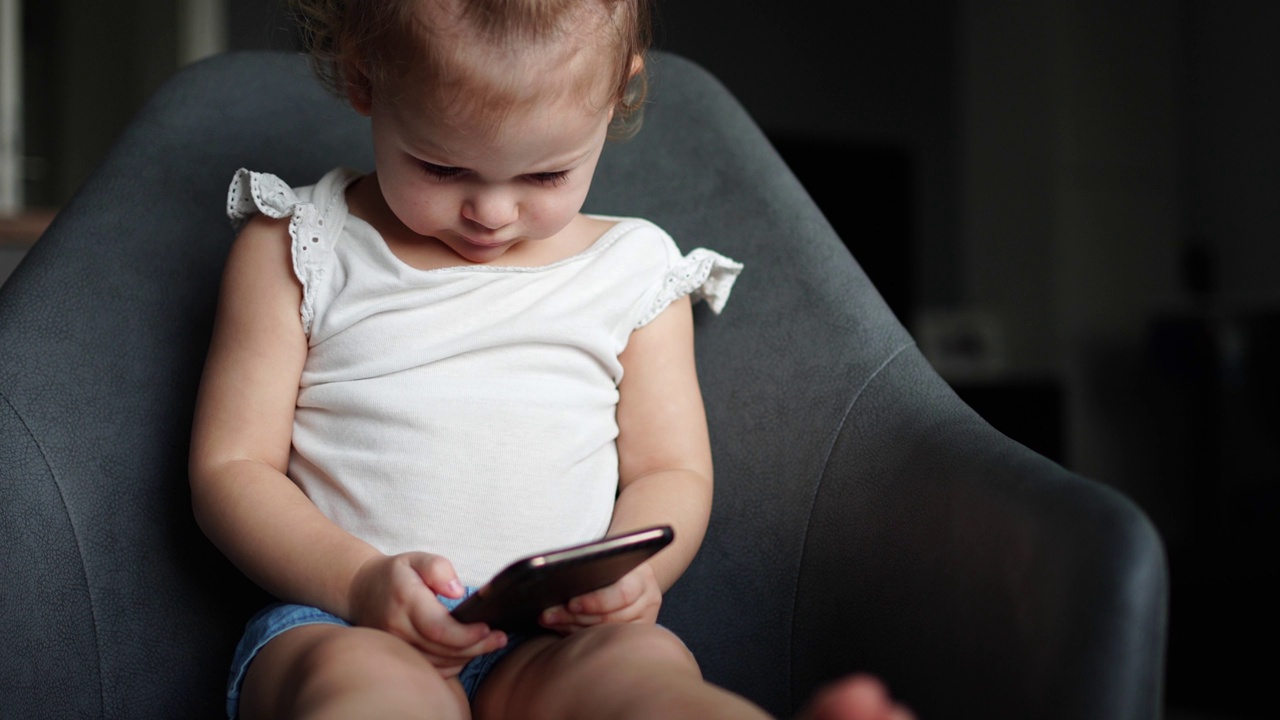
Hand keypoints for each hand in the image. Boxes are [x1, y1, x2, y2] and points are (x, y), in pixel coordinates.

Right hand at [348, 552, 506, 676]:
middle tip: (500, 638)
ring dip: (467, 656)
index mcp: (406, 602)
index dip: (466, 634)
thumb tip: (457, 591)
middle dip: (476, 647)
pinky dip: (453, 665)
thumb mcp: (417, 559)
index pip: (438, 628)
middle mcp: (398, 629)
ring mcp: (397, 647)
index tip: (488, 628)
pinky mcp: (399, 657)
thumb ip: (438, 568)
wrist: (362, 591)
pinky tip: (467, 652)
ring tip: (490, 643)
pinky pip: (431, 670)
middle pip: (443, 649)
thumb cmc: (395, 574)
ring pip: (438, 663)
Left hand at [538, 561, 662, 633]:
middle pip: (610, 617)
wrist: (633, 571)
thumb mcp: (607, 557)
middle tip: (547, 614)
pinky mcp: (635, 633)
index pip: (621, 595)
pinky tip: (562, 628)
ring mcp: (645, 620)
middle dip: (574, 616)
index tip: (569, 603)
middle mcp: (648, 599)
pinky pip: (605, 639)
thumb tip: (558, 578)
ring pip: (605, 631)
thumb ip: (590, 567)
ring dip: (572, 627)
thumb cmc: (613, 562)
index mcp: (642, 577)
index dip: (594, 602)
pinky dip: (580, 634)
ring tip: (549, 620)